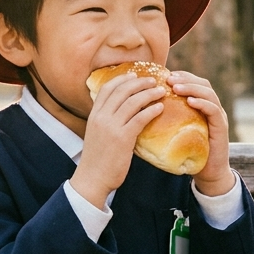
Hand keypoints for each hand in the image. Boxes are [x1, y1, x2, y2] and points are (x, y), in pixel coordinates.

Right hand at [70, 72, 165, 207]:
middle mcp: (101, 117)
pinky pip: (140, 118)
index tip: (134, 74)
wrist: (92, 178)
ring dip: (149, 93)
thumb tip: (123, 113)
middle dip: (139, 82)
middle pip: (122, 90)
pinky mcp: (123, 138)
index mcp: (94, 115)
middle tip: (153, 80)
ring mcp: (111, 127)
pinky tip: (160, 108)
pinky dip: (152, 110)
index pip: (107, 88)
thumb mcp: (97, 134)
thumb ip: (107, 121)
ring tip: (161, 91)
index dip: (122, 78)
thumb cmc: (98, 159)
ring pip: (133, 101)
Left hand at [168, 71, 234, 195]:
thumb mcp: (174, 132)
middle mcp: (212, 107)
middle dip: (185, 79)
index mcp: (201, 106)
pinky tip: (191, 101)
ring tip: (176, 87)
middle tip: (169, 79)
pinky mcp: (222, 128)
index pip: (194, 82)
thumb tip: (136, 111)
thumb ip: (163, 119)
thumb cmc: (186, 152)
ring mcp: (218, 117)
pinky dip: (203, 103)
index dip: (181, 76)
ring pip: (208, 94)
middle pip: (202, 83)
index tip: (164, 75)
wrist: (207, 173)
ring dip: (192, 88)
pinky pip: (214, 110)